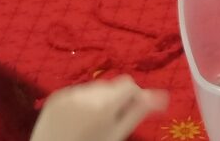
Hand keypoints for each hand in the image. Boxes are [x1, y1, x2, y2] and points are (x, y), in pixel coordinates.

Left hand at [30, 76, 167, 140]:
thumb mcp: (117, 135)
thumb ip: (138, 113)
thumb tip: (162, 97)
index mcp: (105, 105)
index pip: (129, 84)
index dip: (133, 96)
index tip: (130, 112)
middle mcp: (87, 94)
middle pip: (112, 86)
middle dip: (115, 98)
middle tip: (111, 121)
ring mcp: (69, 93)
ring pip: (95, 87)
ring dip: (99, 99)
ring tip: (91, 121)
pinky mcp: (56, 96)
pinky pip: (77, 91)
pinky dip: (82, 102)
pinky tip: (77, 119)